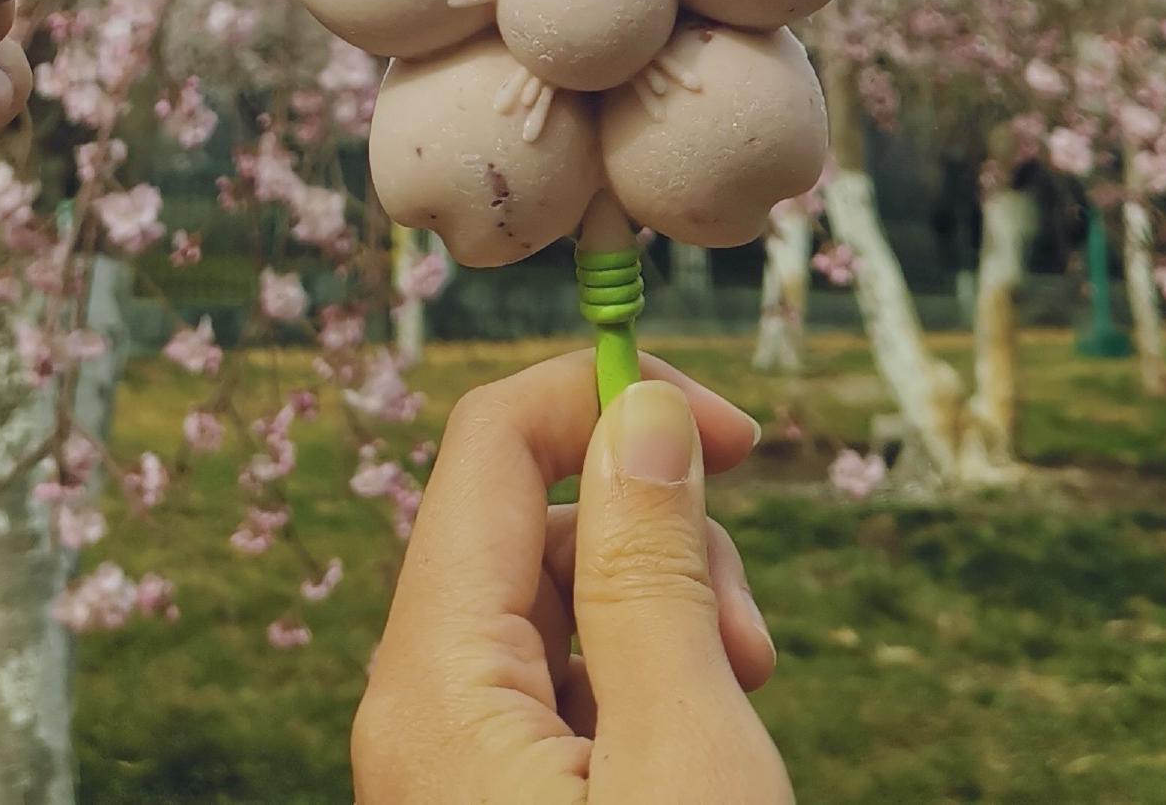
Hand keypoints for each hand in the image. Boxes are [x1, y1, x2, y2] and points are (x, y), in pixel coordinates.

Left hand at [353, 352, 789, 804]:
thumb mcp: (683, 752)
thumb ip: (653, 573)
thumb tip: (640, 408)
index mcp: (432, 685)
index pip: (490, 442)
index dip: (610, 400)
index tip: (733, 436)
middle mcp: (419, 711)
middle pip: (533, 527)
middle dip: (658, 538)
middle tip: (746, 637)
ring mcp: (451, 762)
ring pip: (558, 608)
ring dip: (664, 617)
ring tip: (741, 698)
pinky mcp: (495, 797)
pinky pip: (562, 690)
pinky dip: (644, 687)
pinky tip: (701, 742)